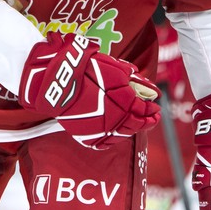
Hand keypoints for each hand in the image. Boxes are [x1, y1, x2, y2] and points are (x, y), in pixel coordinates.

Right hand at [18, 32, 160, 149]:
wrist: (54, 79)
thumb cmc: (84, 68)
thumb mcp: (113, 67)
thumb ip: (134, 79)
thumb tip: (151, 89)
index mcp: (125, 101)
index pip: (146, 110)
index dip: (152, 109)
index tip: (155, 106)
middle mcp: (116, 119)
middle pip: (138, 124)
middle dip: (146, 120)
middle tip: (151, 117)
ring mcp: (101, 130)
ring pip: (123, 135)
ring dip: (132, 129)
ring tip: (135, 124)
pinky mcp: (86, 136)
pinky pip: (105, 142)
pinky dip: (113, 138)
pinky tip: (116, 132)